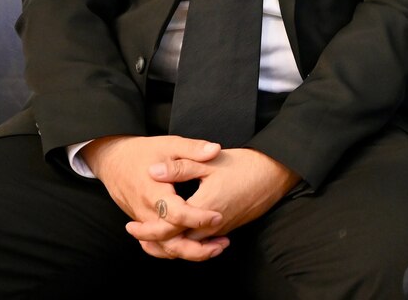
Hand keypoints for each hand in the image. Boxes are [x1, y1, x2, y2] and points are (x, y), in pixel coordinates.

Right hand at [81, 135, 226, 260]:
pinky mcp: (145, 224)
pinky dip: (178, 249)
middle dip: (196, 248)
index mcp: (154, 192)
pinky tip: (199, 247)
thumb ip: (193, 148)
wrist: (114, 161)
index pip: (175, 214)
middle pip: (169, 240)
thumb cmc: (143, 152)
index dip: (198, 218)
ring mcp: (144, 221)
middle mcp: (146, 212)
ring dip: (190, 253)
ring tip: (216, 249)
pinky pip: (160, 244)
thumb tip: (216, 149)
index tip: (218, 217)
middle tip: (222, 244)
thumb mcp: (170, 145)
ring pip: (164, 247)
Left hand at [139, 147, 299, 253]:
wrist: (275, 173)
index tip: (132, 226)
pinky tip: (180, 233)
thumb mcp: (210, 162)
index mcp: (203, 207)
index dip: (148, 230)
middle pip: (178, 245)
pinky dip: (187, 242)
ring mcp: (222, 228)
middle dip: (155, 243)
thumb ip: (181, 167)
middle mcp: (212, 224)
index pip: (169, 229)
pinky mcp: (228, 227)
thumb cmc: (244, 165)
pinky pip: (202, 243)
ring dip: (171, 245)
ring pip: (190, 247)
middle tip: (137, 235)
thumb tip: (153, 170)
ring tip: (153, 238)